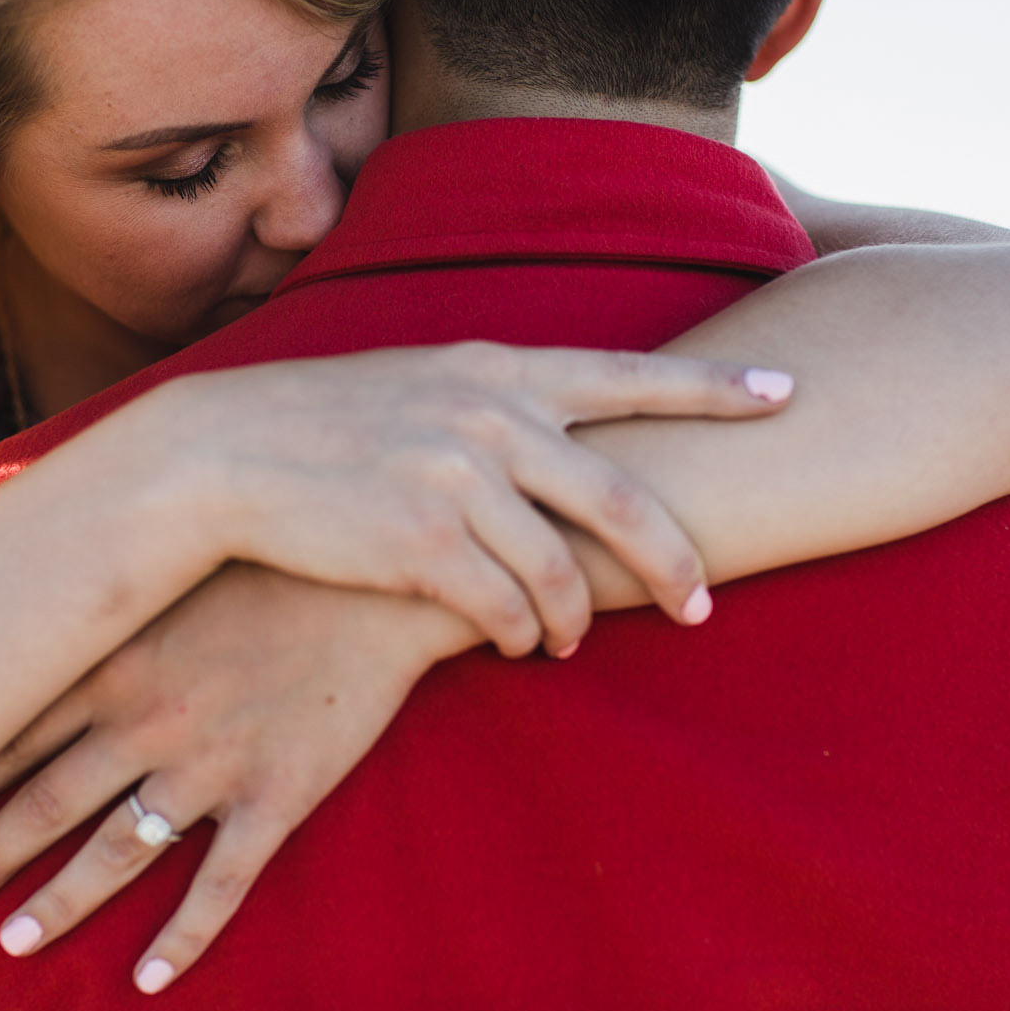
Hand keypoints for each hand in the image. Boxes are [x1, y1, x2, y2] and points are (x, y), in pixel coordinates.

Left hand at [0, 564, 473, 992]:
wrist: (381, 580)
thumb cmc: (282, 560)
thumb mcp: (183, 568)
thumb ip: (124, 596)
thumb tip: (64, 591)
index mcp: (124, 663)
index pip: (21, 732)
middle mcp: (152, 721)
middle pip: (50, 802)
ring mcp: (213, 766)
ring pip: (117, 852)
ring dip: (59, 903)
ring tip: (14, 941)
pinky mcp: (277, 797)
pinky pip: (220, 884)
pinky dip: (182, 938)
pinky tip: (149, 978)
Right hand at [142, 341, 792, 655]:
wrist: (225, 453)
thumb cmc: (324, 421)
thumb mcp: (420, 383)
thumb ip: (497, 403)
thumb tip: (560, 443)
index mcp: (499, 367)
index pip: (630, 376)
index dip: (714, 390)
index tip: (785, 393)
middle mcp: (491, 417)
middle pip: (623, 500)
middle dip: (673, 562)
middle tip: (701, 605)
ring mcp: (457, 480)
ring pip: (563, 572)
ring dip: (578, 618)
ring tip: (571, 640)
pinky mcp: (422, 544)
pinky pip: (505, 609)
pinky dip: (521, 634)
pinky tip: (516, 643)